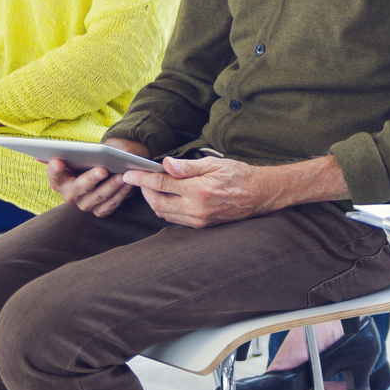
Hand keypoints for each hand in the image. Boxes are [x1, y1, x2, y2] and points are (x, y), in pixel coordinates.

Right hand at [47, 137, 148, 216]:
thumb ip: (59, 154)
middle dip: (91, 178)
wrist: (100, 174)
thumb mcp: (74, 156)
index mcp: (59, 181)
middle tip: (103, 169)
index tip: (58, 161)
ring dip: (111, 186)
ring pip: (98, 197)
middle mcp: (70, 195)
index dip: (55, 169)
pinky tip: (128, 184)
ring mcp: (85, 204)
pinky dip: (121, 194)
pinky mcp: (100, 211)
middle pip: (79, 187)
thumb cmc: (85, 162)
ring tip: (121, 175)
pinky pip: (111, 204)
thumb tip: (38, 156)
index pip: (54, 175)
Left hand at [122, 153, 283, 228]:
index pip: (160, 184)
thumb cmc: (239, 175)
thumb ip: (188, 166)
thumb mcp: (215, 163)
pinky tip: (166, 198)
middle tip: (140, 179)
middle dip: (144, 191)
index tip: (129, 174)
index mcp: (198, 190)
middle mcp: (196, 208)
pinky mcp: (201, 225)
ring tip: (153, 188)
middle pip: (156, 201)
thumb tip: (165, 165)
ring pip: (163, 212)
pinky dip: (165, 209)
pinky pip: (174, 219)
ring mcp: (198, 219)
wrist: (260, 194)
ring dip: (153, 201)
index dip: (141, 179)